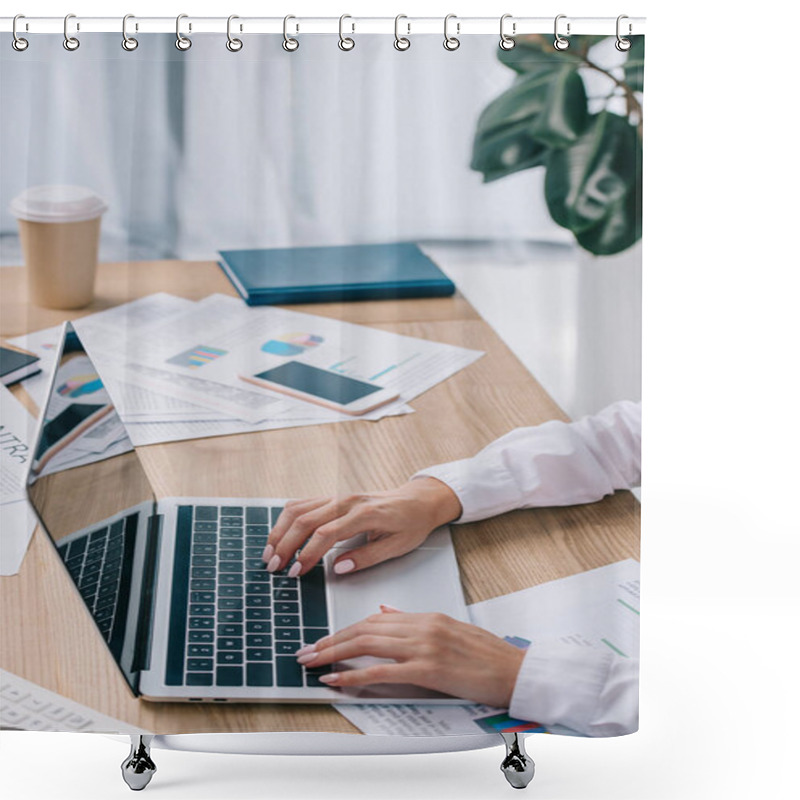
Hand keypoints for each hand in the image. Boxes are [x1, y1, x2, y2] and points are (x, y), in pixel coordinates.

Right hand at [263, 478, 461, 576]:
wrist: (418, 500)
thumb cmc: (410, 523)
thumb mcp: (397, 546)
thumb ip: (367, 558)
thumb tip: (338, 568)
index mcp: (364, 514)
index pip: (325, 533)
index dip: (306, 554)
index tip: (295, 572)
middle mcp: (347, 501)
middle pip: (304, 519)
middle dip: (284, 544)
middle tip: (273, 567)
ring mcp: (338, 496)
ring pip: (298, 508)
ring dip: (280, 530)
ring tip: (270, 554)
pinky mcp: (333, 497)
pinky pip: (303, 504)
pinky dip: (286, 519)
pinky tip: (279, 536)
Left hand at [295, 607, 525, 707]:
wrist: (514, 669)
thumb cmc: (485, 654)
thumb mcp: (447, 628)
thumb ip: (413, 622)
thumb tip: (384, 613)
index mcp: (426, 616)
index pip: (374, 619)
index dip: (345, 629)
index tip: (325, 639)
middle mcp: (422, 627)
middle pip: (364, 629)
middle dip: (331, 640)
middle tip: (307, 650)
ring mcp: (424, 646)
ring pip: (367, 645)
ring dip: (334, 655)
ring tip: (313, 662)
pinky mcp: (428, 669)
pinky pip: (382, 671)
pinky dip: (354, 675)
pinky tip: (337, 680)